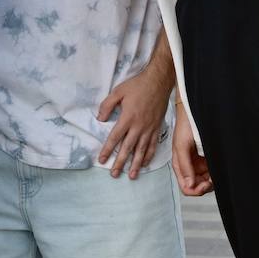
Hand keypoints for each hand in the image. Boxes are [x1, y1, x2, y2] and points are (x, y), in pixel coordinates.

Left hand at [97, 63, 173, 178]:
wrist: (158, 82)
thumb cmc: (137, 86)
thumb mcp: (118, 91)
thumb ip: (107, 105)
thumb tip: (100, 119)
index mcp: (127, 118)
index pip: (115, 137)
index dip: (107, 150)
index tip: (102, 160)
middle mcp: (139, 126)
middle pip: (128, 148)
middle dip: (120, 162)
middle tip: (114, 174)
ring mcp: (149, 129)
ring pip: (141, 150)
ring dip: (135, 164)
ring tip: (131, 175)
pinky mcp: (157, 128)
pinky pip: (152, 146)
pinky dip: (148, 156)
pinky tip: (144, 164)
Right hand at [170, 104, 212, 195]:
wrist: (194, 113)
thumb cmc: (185, 126)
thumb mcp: (181, 146)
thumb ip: (184, 166)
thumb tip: (189, 185)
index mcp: (180, 166)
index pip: (186, 187)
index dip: (196, 190)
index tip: (205, 183)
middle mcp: (189, 167)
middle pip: (197, 187)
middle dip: (205, 186)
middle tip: (212, 178)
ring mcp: (198, 164)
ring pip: (205, 181)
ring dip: (212, 180)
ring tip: (216, 171)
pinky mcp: (207, 160)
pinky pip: (211, 172)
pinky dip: (216, 173)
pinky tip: (218, 166)